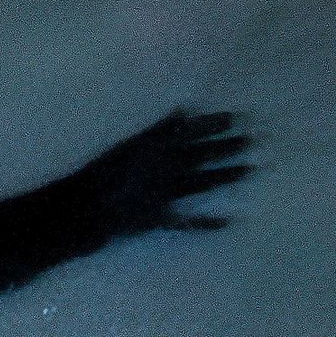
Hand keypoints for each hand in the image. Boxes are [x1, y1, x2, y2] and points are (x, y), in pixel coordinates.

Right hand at [76, 107, 254, 237]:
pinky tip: (228, 222)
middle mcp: (165, 168)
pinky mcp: (160, 218)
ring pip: (201, 183)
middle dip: (228, 147)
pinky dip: (205, 224)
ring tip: (250, 169)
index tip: (235, 117)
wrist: (81, 210)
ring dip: (225, 176)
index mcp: (154, 148)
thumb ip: (157, 130)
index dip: (213, 125)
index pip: (191, 132)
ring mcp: (164, 194)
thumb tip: (184, 112)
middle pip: (202, 155)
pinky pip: (186, 222)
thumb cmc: (97, 175)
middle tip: (254, 140)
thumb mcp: (127, 145)